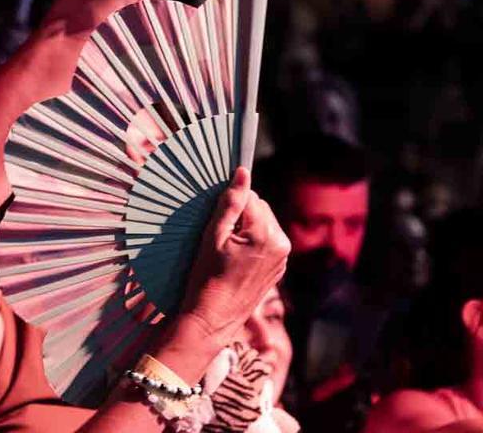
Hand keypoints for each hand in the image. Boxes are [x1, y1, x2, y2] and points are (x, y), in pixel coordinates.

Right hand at [177, 167, 290, 344]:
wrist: (214, 317)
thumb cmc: (207, 276)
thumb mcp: (213, 236)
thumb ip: (231, 202)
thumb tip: (243, 172)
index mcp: (266, 234)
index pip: (251, 198)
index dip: (231, 204)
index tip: (217, 219)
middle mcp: (281, 244)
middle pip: (261, 209)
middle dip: (242, 215)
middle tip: (220, 236)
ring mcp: (283, 258)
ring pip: (264, 224)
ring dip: (248, 227)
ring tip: (228, 248)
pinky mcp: (279, 268)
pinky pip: (267, 241)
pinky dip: (253, 242)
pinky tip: (237, 258)